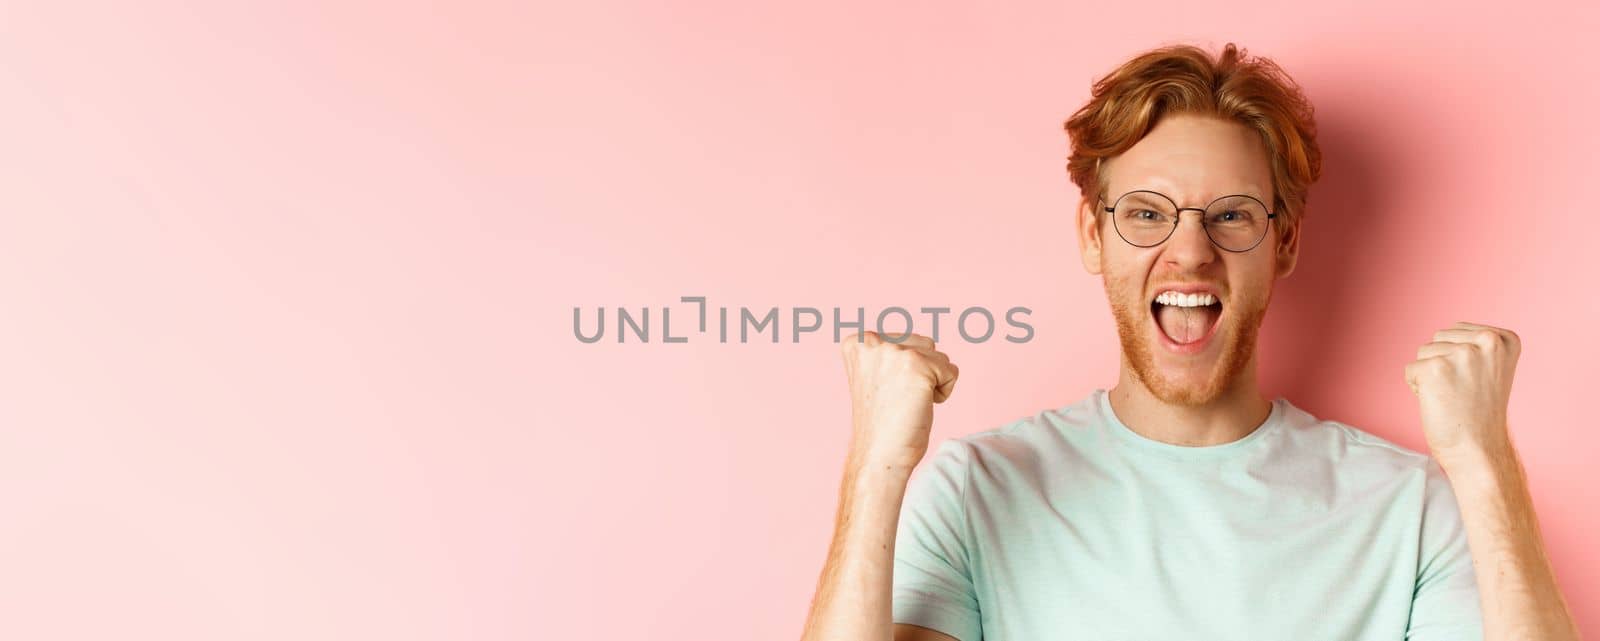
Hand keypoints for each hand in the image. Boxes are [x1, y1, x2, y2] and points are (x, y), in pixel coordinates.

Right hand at [840, 331, 959, 469]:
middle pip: (924, 344)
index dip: (904, 371)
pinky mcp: (918, 365)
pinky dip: (944, 392)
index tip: (886, 393)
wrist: (879, 456)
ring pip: (939, 357)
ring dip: (933, 382)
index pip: (905, 341)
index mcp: (858, 342)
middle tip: (899, 400)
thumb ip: (889, 354)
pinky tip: (921, 407)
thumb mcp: (876, 376)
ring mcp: (894, 351)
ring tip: (908, 403)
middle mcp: (872, 341)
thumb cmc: (881, 423)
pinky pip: (951, 372)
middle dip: (922, 373)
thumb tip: (925, 341)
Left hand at [1404, 321, 1520, 463]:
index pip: (1457, 330)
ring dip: (1430, 375)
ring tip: (1452, 397)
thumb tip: (1445, 334)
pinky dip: (1417, 388)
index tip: (1476, 382)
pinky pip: (1410, 370)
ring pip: (1423, 352)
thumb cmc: (1481, 413)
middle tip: (1462, 392)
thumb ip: (1475, 345)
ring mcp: (1462, 354)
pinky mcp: (1436, 368)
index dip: (1457, 359)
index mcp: (1504, 339)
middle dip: (1442, 364)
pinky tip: (1439, 403)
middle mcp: (1487, 341)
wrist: (1480, 449)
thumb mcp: (1490, 368)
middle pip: (1439, 338)